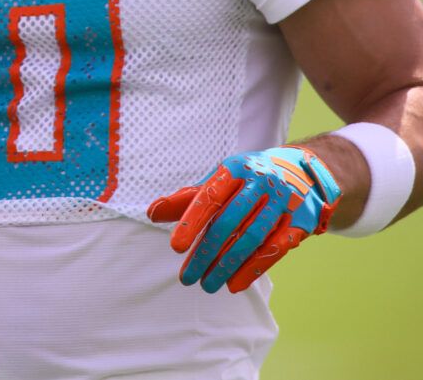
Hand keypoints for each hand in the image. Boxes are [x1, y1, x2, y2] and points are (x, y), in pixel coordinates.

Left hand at [147, 147, 340, 293]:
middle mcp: (262, 183)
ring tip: (207, 285)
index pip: (210, 197)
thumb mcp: (219, 181)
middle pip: (230, 223)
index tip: (175, 247)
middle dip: (206, 253)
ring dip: (228, 266)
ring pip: (252, 239)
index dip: (192, 222)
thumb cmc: (246, 180)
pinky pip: (277, 249)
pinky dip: (254, 269)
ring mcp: (284, 202)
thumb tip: (152, 213)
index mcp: (236, 169)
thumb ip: (187, 198)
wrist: (302, 173)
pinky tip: (235, 285)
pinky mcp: (301, 222)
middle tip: (187, 278)